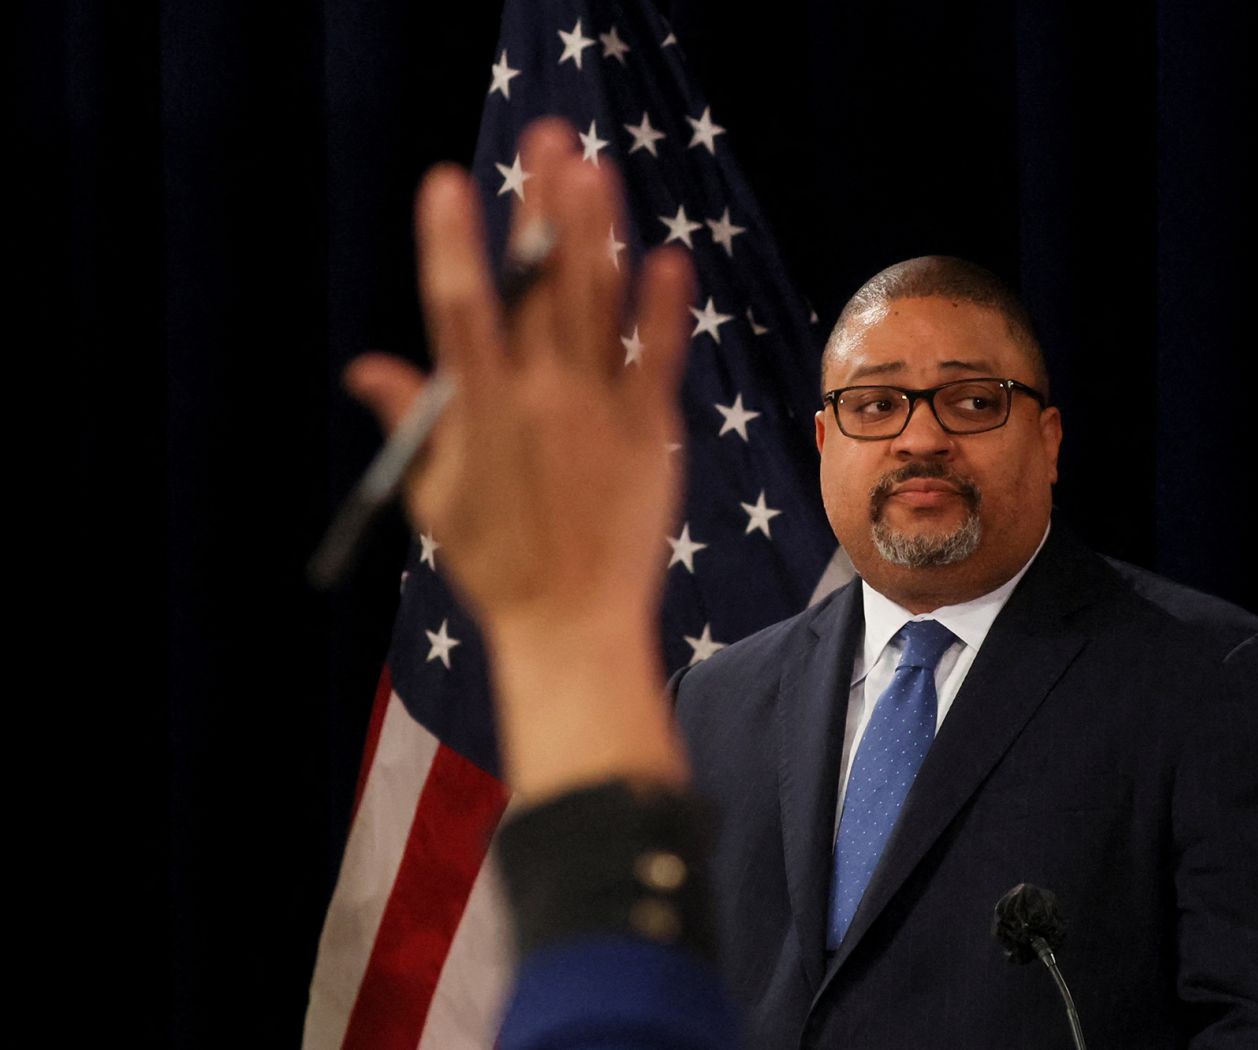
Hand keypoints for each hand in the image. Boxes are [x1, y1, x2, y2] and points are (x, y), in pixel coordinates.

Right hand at [347, 118, 694, 797]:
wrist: (573, 626)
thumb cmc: (496, 564)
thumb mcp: (436, 497)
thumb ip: (412, 422)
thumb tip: (365, 365)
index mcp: (479, 413)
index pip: (458, 312)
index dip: (451, 245)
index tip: (448, 182)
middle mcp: (539, 401)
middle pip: (538, 290)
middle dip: (540, 211)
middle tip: (547, 140)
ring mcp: (600, 413)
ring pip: (598, 308)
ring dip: (597, 236)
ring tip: (596, 171)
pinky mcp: (651, 434)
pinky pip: (659, 360)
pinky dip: (665, 311)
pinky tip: (669, 259)